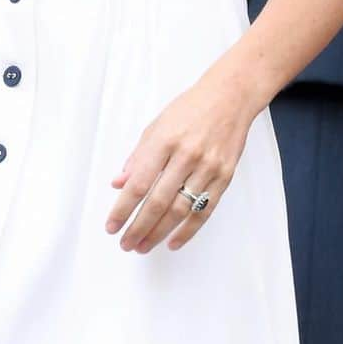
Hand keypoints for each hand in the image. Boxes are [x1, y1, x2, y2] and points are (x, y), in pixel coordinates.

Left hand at [105, 64, 256, 253]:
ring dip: (159, 232)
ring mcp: (207, 167)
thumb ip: (138, 156)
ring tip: (143, 246)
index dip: (123, 208)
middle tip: (126, 243)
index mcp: (164, 140)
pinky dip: (188, 230)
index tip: (112, 226)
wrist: (230, 98)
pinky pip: (204, 210)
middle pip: (158, 201)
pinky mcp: (224, 176)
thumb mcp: (157, 125)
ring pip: (180, 210)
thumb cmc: (191, 108)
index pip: (139, 183)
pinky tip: (173, 241)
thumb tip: (119, 184)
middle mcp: (186, 155)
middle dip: (139, 227)